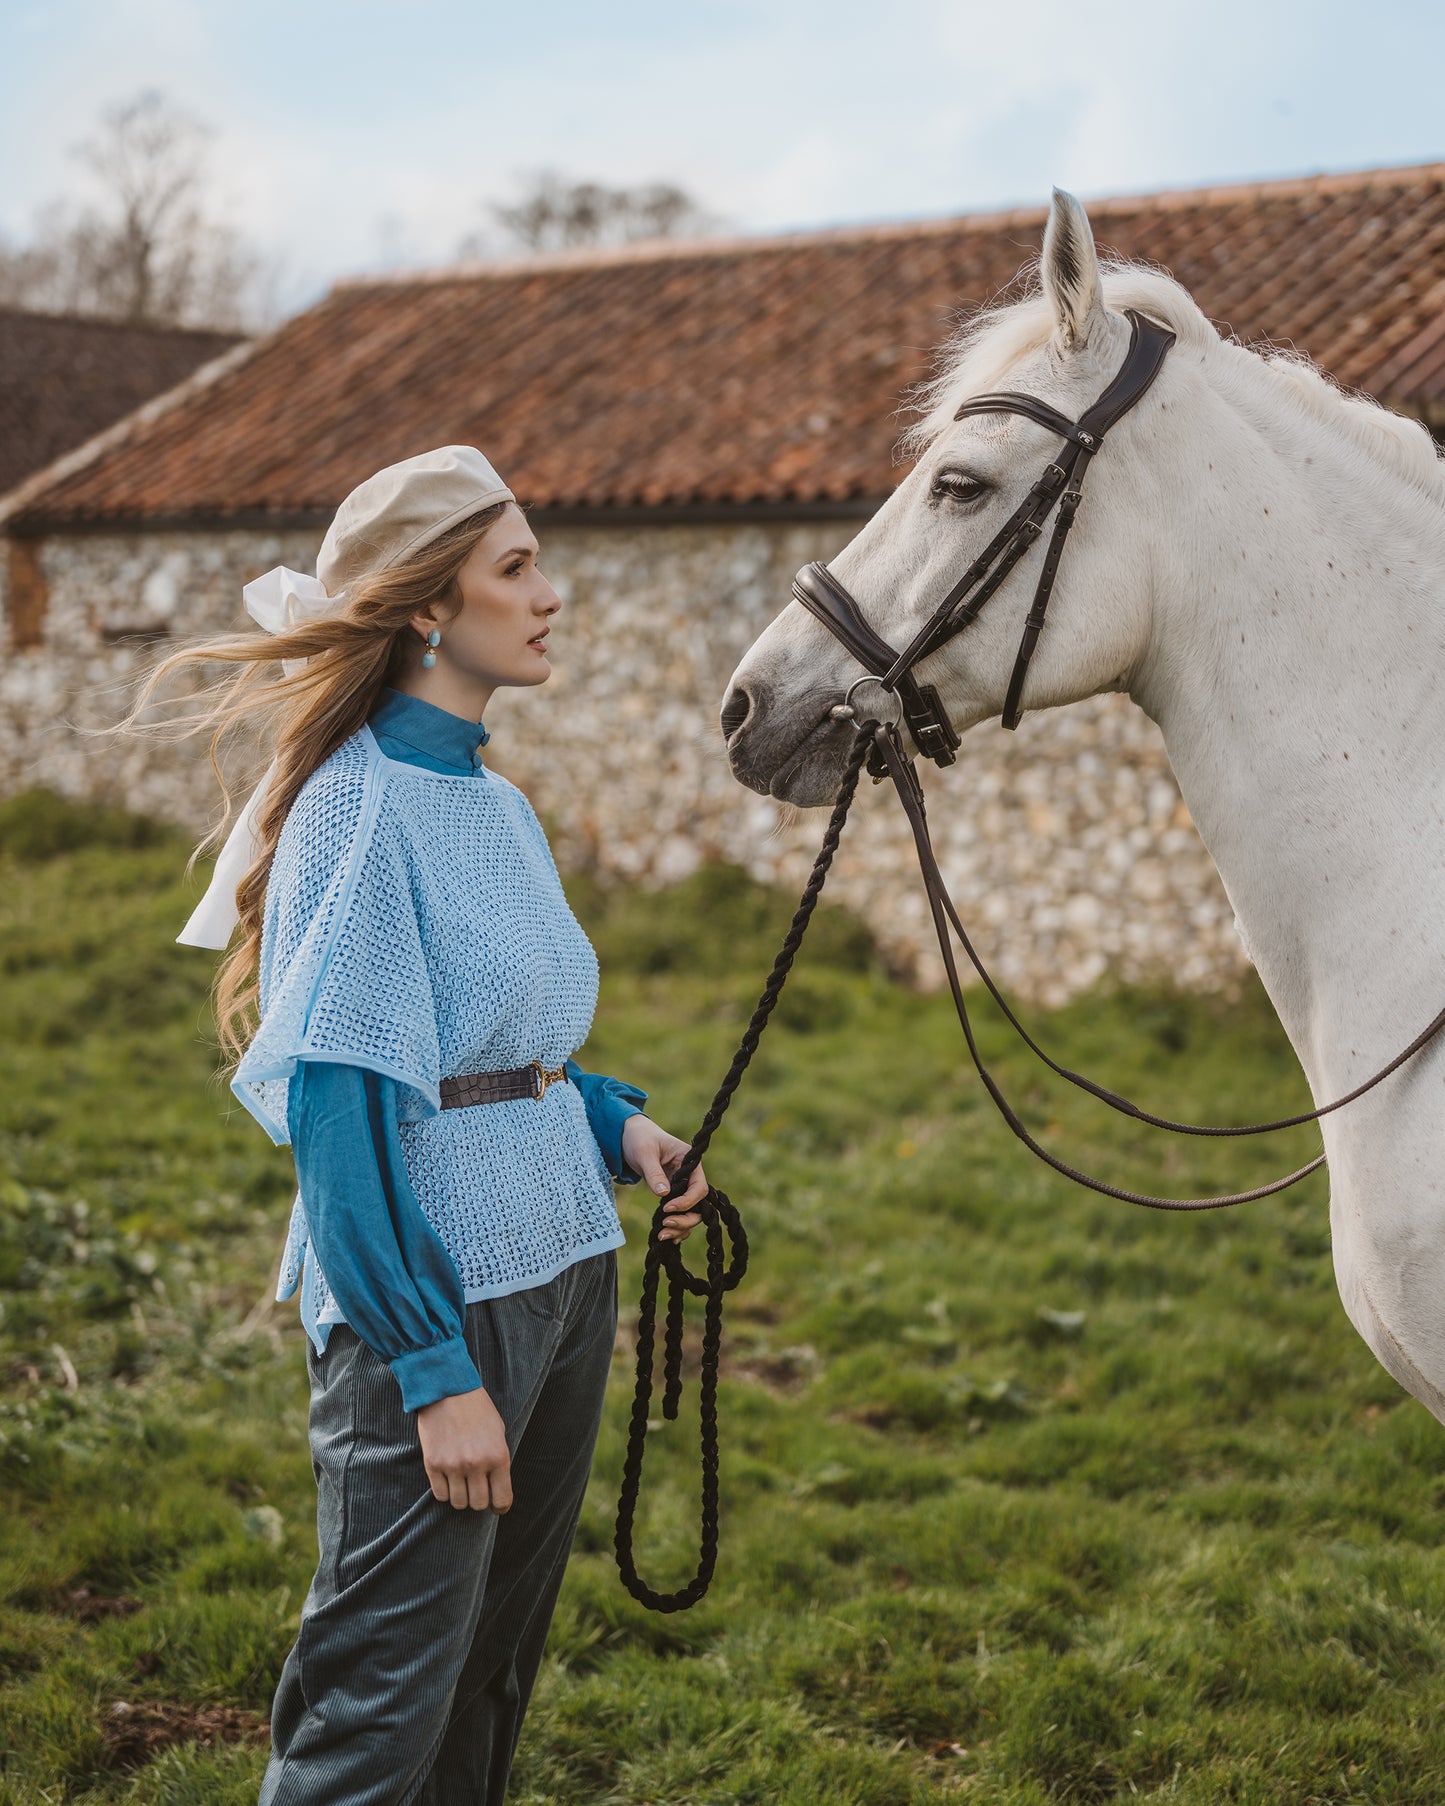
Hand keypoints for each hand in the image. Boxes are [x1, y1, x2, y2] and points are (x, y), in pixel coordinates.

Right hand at [416, 1386, 511, 1511]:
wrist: (447, 1389)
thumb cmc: (477, 1409)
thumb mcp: (498, 1432)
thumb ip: (498, 1460)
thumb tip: (496, 1486)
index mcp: (498, 1456)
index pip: (502, 1498)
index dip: (500, 1506)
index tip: (497, 1506)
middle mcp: (476, 1464)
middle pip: (478, 1504)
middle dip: (479, 1500)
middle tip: (476, 1489)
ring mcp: (453, 1465)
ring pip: (458, 1503)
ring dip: (461, 1497)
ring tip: (461, 1482)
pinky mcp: (433, 1464)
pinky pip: (440, 1495)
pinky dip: (445, 1491)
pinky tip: (448, 1479)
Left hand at [620, 1115, 708, 1242]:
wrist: (629, 1136)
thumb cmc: (639, 1139)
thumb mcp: (644, 1153)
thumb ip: (654, 1173)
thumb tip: (663, 1194)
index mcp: (690, 1161)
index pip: (699, 1187)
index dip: (686, 1202)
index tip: (666, 1208)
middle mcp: (690, 1176)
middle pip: (699, 1204)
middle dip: (684, 1219)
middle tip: (664, 1225)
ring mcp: (683, 1187)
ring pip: (692, 1213)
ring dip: (679, 1227)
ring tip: (661, 1235)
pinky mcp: (674, 1195)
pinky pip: (681, 1215)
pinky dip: (676, 1228)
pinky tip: (666, 1236)